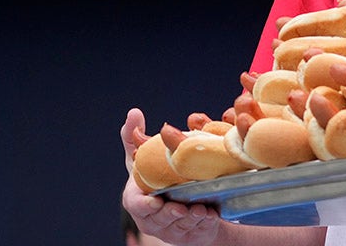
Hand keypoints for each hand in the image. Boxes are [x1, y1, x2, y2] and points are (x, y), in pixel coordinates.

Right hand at [121, 108, 223, 245]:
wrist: (180, 199)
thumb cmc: (158, 176)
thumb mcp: (145, 157)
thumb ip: (135, 138)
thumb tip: (133, 112)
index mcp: (137, 199)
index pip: (136, 205)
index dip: (144, 205)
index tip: (155, 201)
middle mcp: (151, 218)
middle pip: (160, 219)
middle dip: (172, 214)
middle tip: (184, 208)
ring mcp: (169, 229)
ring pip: (179, 226)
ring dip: (191, 219)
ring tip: (202, 210)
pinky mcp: (188, 235)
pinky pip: (196, 231)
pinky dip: (204, 223)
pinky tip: (212, 215)